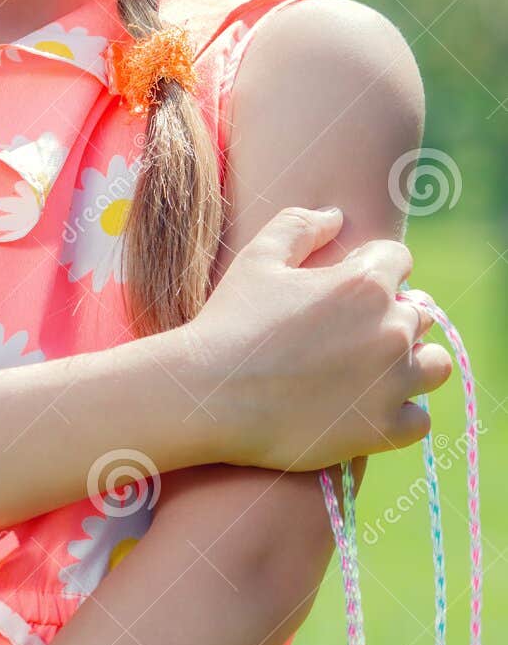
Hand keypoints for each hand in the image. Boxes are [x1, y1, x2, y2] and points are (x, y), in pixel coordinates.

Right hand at [183, 205, 451, 470]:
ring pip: (435, 364)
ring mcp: (392, 383)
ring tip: (377, 369)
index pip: (398, 260)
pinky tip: (368, 406)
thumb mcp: (259, 258)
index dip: (373, 267)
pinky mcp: (383, 428)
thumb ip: (300, 226)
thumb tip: (335, 216)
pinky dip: (400, 412)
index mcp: (365, 282)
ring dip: (412, 362)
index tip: (349, 286)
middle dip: (393, 314)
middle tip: (353, 332)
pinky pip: (420, 419)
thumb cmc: (230, 320)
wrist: (209, 394)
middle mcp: (391, 329)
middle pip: (420, 312)